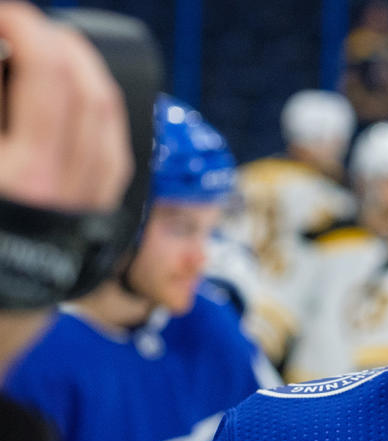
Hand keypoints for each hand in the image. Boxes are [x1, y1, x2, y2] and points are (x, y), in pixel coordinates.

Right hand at [0, 1, 131, 212]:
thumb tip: (0, 58)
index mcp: (26, 176)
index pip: (47, 78)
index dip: (26, 31)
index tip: (4, 14)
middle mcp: (69, 188)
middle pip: (86, 92)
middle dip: (58, 44)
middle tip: (24, 24)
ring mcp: (92, 201)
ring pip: (110, 118)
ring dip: (85, 73)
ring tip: (51, 50)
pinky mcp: (101, 214)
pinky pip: (116, 148)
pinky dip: (101, 112)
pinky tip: (82, 96)